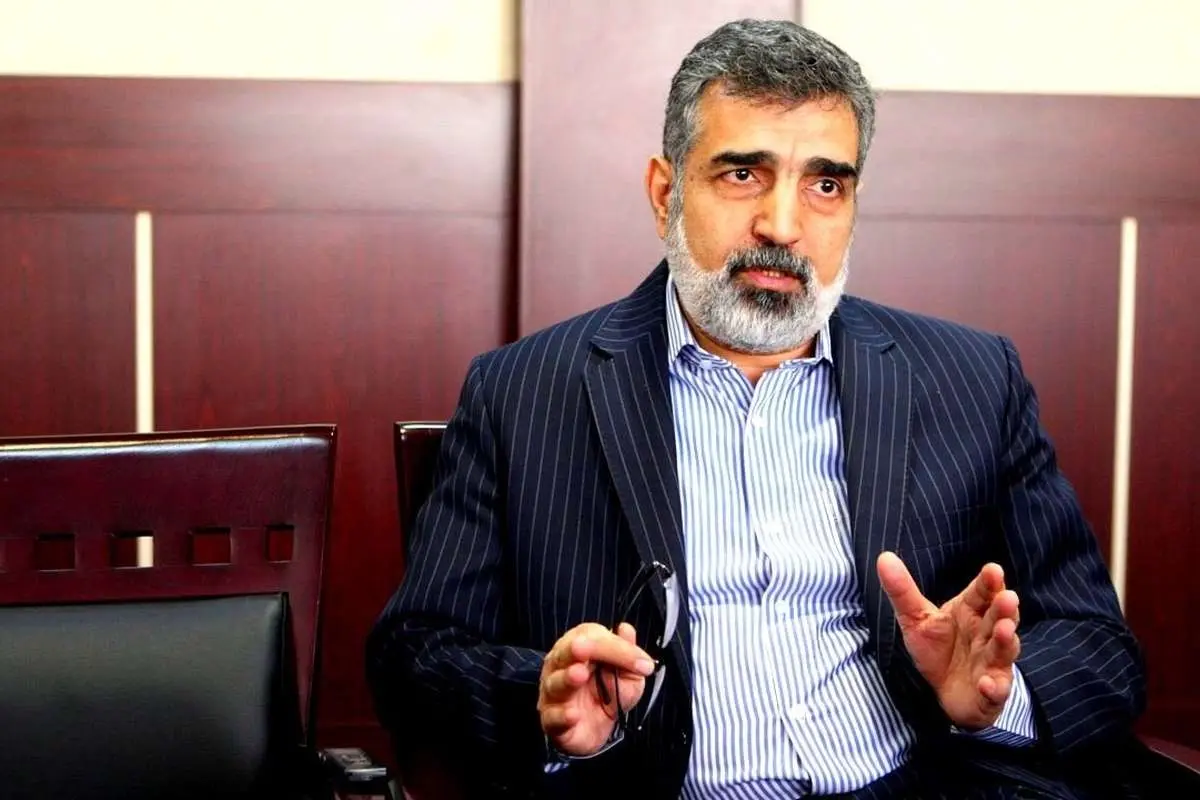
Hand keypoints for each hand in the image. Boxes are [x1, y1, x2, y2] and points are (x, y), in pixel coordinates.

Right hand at [538, 622, 655, 755]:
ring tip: (579, 675)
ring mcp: (552, 693)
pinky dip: (561, 715)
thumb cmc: (611, 693)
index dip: (614, 647)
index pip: (592, 638)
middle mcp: (561, 666)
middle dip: (575, 651)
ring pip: (555, 684)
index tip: (640, 663)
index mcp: (579, 647)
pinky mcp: (551, 720)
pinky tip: (573, 715)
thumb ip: (629, 653)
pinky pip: (552, 716)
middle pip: (565, 654)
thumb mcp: (629, 674)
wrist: (599, 729)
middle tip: (582, 649)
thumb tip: (626, 629)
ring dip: (566, 679)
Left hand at [876, 552, 1020, 729]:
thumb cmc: (937, 649)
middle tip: (1008, 597)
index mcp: (970, 612)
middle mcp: (986, 634)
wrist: (946, 692)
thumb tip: (883, 557)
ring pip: (1003, 650)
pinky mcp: (991, 691)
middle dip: (1004, 608)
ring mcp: (992, 662)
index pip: (981, 593)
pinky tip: (988, 684)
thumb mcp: (915, 618)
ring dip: (1005, 641)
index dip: (988, 582)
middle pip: (998, 618)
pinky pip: (996, 690)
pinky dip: (994, 688)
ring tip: (1004, 630)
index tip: (993, 570)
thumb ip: (902, 590)